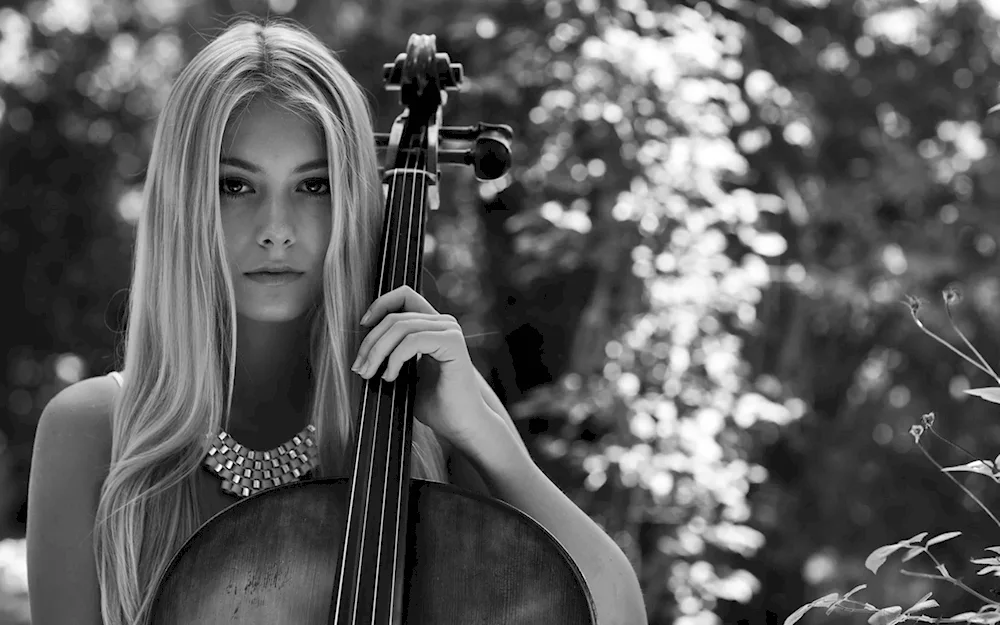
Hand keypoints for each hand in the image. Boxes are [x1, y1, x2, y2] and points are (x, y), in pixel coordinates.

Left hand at [351, 285, 487, 448]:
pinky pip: (413, 341)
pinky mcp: (453, 343)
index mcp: (434, 325)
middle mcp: (444, 323)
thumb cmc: (435, 404)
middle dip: (371, 342)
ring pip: (401, 327)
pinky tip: (390, 377)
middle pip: (395, 317)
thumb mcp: (407, 373)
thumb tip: (363, 347)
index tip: (363, 326)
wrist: (460, 425)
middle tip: (359, 367)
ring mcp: (450, 331)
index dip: (380, 304)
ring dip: (378, 351)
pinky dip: (395, 359)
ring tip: (370, 374)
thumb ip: (393, 353)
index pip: (404, 296)